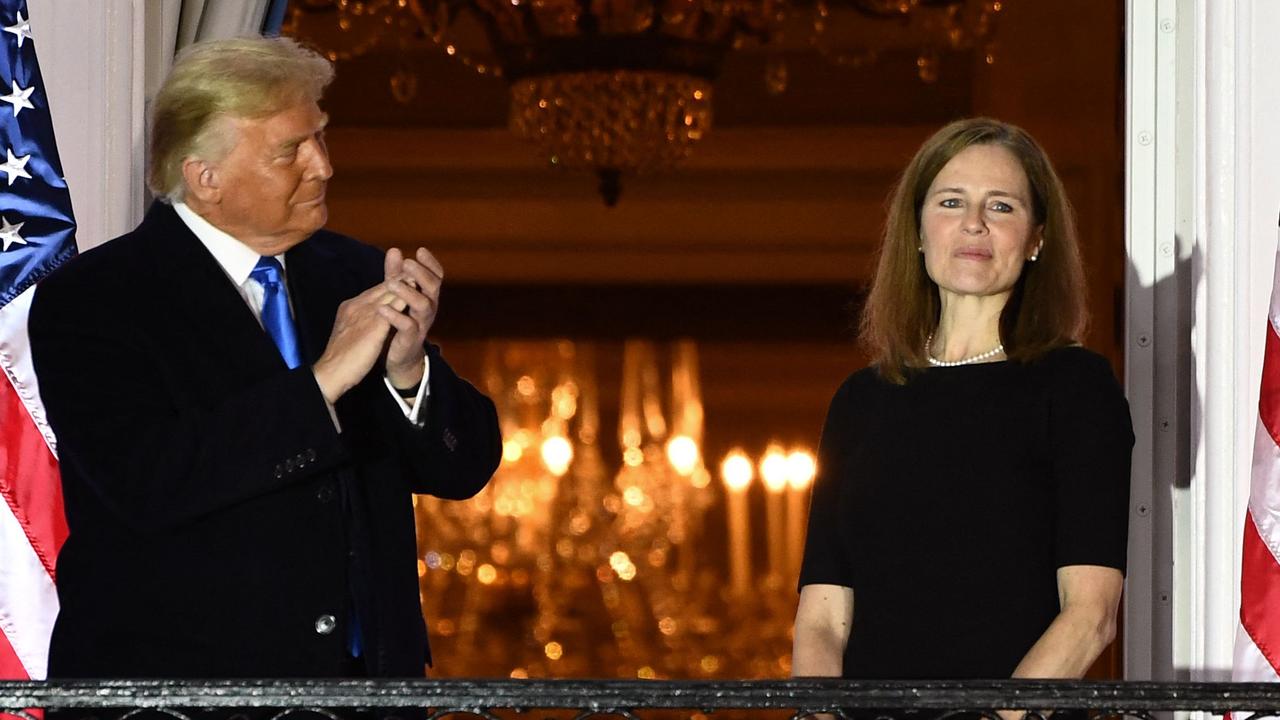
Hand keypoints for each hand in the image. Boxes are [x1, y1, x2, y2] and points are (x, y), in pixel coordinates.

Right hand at [312, 278, 404, 403]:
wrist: (330, 373)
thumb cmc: (340, 356)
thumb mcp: (349, 331)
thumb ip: (360, 320)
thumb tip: (369, 316)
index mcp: (351, 307)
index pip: (375, 290)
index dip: (390, 282)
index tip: (404, 274)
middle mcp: (357, 306)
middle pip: (382, 288)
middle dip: (399, 277)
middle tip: (415, 267)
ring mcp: (364, 315)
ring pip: (386, 294)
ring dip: (402, 284)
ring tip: (417, 275)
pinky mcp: (372, 327)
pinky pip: (389, 310)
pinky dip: (401, 301)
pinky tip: (413, 297)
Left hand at [380, 247, 442, 389]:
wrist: (400, 356)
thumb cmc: (401, 321)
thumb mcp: (399, 296)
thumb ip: (397, 274)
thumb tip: (395, 250)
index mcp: (428, 296)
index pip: (437, 276)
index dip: (431, 263)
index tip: (420, 250)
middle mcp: (429, 308)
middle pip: (433, 287)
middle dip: (421, 274)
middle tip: (407, 263)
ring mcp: (422, 324)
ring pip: (422, 305)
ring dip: (408, 293)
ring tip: (391, 284)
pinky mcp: (411, 339)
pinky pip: (407, 327)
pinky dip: (395, 316)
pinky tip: (382, 308)